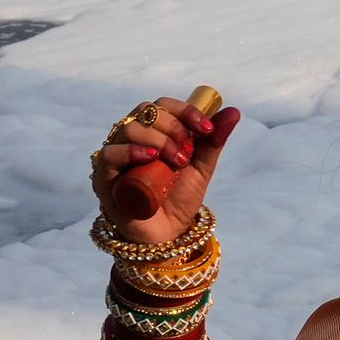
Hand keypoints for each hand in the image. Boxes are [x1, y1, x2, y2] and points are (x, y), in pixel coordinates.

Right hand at [89, 86, 239, 245]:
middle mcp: (132, 138)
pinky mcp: (105, 177)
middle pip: (147, 112)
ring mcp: (117, 155)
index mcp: (153, 131)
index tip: (206, 128)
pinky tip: (149, 158)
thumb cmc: (179, 197)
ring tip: (175, 160)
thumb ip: (213, 140)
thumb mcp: (201, 167)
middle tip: (188, 151)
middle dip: (173, 127)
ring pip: (130, 129)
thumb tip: (233, 112)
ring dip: (158, 140)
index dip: (185, 110)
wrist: (168, 233)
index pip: (163, 105)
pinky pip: (110, 154)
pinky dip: (130, 151)